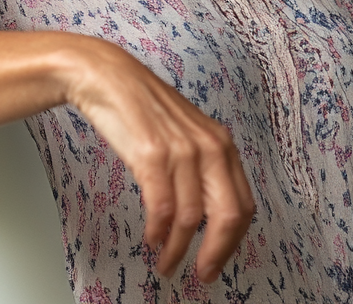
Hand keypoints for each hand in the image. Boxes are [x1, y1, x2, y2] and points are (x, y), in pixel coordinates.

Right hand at [59, 36, 255, 282]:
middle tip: (202, 274)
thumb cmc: (143, 108)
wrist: (108, 77)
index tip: (220, 260)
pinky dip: (158, 232)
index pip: (243, 204)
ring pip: (191, 219)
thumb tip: (207, 215)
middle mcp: (209, 146)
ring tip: (166, 262)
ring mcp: (182, 150)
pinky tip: (152, 238)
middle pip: (228, 216)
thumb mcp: (185, 134)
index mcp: (221, 142)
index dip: (233, 240)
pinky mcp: (153, 155)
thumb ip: (202, 167)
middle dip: (215, 254)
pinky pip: (162, 209)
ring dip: (177, 250)